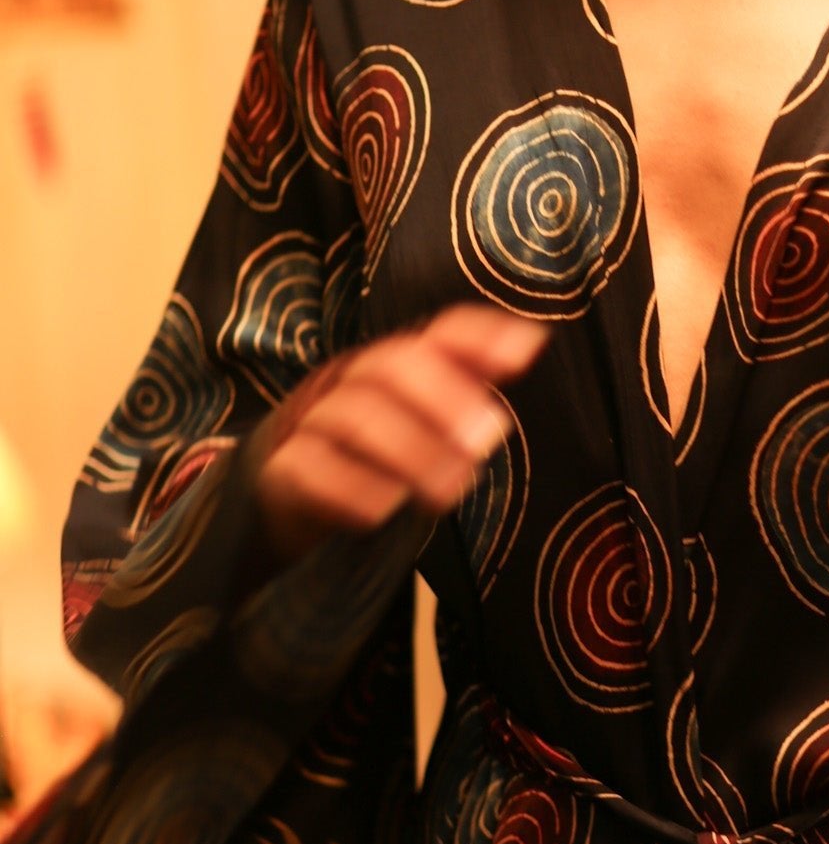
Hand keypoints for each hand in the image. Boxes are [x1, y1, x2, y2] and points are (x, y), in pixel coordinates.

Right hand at [254, 304, 551, 564]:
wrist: (283, 495)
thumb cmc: (370, 454)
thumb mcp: (420, 421)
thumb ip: (468, 386)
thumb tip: (529, 343)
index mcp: (390, 364)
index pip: (436, 333)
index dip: (478, 337)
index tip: (524, 352)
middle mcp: (348, 380)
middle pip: (390, 367)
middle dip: (443, 397)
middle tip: (486, 438)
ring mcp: (311, 422)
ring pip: (354, 417)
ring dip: (410, 450)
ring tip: (452, 491)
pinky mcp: (283, 470)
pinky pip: (311, 468)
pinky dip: (351, 488)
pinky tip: (385, 511)